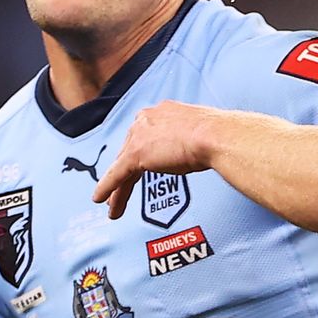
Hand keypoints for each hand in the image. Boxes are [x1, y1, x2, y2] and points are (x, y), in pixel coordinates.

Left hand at [92, 101, 217, 218]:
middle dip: (125, 172)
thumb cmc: (216, 135)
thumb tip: (192, 150)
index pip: (143, 136)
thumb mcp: (198, 132)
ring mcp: (139, 136)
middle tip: (122, 189)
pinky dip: (107, 188)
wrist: (216, 136)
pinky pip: (116, 175)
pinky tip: (101, 199)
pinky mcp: (136, 154)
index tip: (143, 166)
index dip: (142, 154)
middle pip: (129, 151)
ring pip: (122, 166)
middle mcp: (146, 120)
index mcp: (162, 112)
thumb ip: (186, 139)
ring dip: (117, 188)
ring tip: (113, 205)